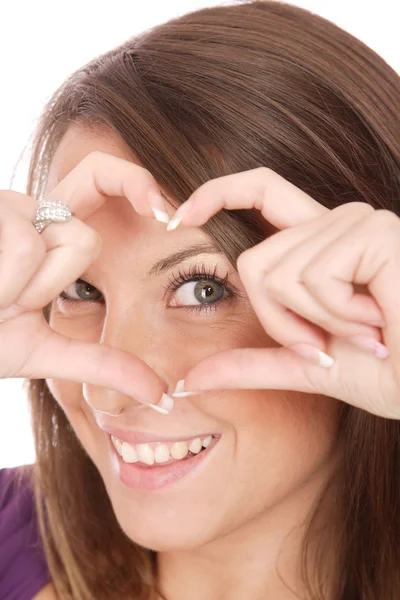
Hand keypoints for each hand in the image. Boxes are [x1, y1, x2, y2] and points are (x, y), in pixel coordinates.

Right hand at [0, 151, 171, 412]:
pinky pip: (27, 246)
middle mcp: (29, 209)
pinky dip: (5, 285)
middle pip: (85, 238)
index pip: (102, 178)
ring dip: (23, 290)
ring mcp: (4, 204)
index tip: (168, 214)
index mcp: (49, 233)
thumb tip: (160, 397)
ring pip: (58, 242)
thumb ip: (101, 363)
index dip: (137, 181)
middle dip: (53, 283)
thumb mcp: (42, 350)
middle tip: (12, 302)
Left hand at [169, 167, 399, 418]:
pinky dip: (338, 315)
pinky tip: (378, 318)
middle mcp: (337, 223)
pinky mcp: (374, 233)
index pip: (260, 192)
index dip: (216, 192)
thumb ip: (251, 365)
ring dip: (318, 322)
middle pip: (256, 263)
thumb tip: (189, 380)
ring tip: (366, 329)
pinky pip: (312, 277)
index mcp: (320, 244)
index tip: (176, 216)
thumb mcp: (307, 366)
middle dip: (284, 321)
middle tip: (334, 340)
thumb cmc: (389, 372)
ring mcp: (356, 222)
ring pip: (278, 273)